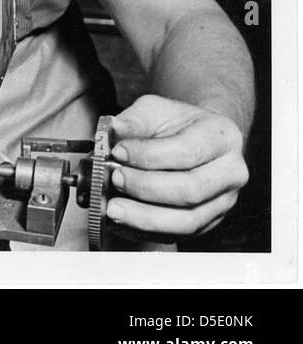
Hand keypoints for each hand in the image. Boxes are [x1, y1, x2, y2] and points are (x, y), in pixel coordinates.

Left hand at [104, 95, 247, 241]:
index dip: (149, 155)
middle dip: (145, 187)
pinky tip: (122, 221)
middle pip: (190, 191)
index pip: (187, 151)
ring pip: (187, 220)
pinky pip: (178, 234)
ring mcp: (223, 201)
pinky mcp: (209, 222)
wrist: (194, 136)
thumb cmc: (174, 123)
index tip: (118, 151)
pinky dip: (146, 230)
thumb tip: (113, 130)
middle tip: (114, 178)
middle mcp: (230, 172)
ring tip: (113, 207)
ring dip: (144, 217)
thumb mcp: (154, 109)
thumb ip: (133, 120)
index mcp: (222, 136)